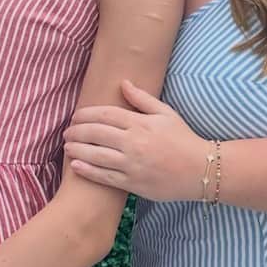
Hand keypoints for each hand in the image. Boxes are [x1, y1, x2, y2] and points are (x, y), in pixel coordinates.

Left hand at [64, 79, 210, 202]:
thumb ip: (142, 98)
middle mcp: (133, 143)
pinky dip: (88, 171)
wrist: (200, 170)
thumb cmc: (182, 139)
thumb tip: (123, 83)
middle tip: (67, 132)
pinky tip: (76, 166)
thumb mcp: (165, 113)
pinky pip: (105, 177)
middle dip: (77, 132)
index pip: (105, 114)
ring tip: (67, 147)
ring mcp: (132, 164)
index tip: (75, 116)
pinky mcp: (133, 183)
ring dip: (77, 150)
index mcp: (140, 123)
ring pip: (96, 155)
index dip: (86, 114)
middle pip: (96, 133)